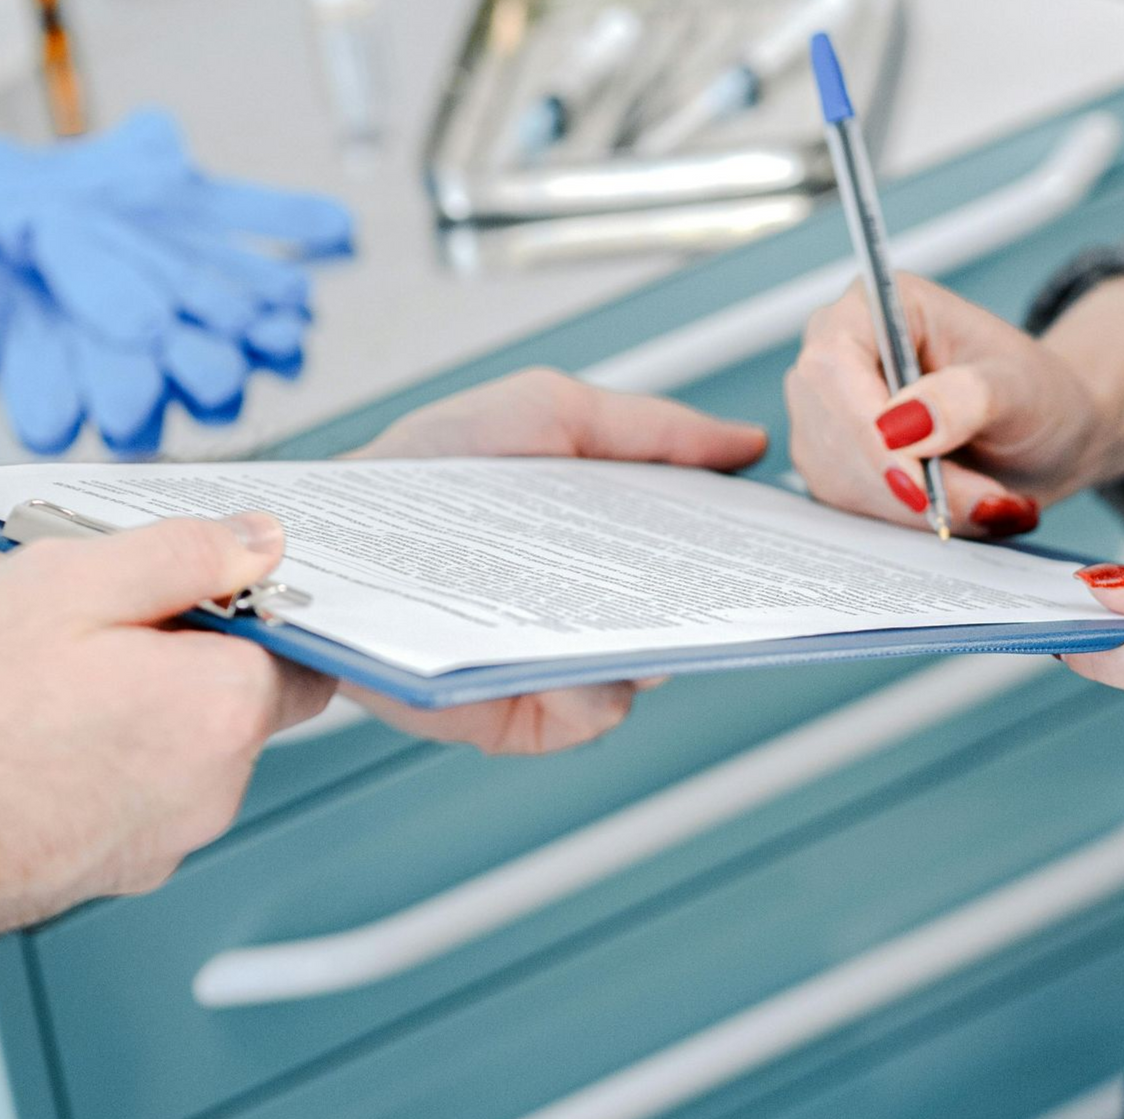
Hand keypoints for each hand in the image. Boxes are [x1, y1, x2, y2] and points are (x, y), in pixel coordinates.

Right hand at [0, 514, 329, 1115]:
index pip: (298, 640)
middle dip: (184, 643)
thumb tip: (261, 541)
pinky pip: (132, 786)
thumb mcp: (68, 580)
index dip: (250, 599)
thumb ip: (185, 552)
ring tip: (43, 673)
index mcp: (225, 708)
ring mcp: (163, 842)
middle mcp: (216, 789)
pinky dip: (99, 751)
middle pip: (239, 689)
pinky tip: (27, 727)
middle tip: (94, 617)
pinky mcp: (108, 871)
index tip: (196, 575)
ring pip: (181, 738)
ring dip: (137, 696)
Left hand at [343, 369, 768, 751]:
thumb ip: (651, 427)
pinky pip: (588, 714)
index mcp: (608, 535)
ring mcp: (559, 661)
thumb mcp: (547, 409)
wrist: (334, 531)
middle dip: (716, 598)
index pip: (702, 549)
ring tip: (634, 603)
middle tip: (737, 574)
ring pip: (648, 672)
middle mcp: (593, 605)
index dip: (750, 545)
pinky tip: (567, 647)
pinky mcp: (518, 715)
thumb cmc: (428, 467)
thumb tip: (743, 447)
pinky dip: (588, 685)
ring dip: (650, 639)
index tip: (790, 536)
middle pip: (687, 618)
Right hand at [785, 274, 1103, 536]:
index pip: (834, 361)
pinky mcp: (831, 458)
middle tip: (982, 499)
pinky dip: (906, 518)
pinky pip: (848, 502)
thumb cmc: (1033, 392)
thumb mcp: (1019, 387)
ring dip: (911, 506)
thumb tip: (902, 424)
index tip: (913, 481)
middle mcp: (838, 349)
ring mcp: (826, 407)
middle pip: (831, 425)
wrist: (1040, 433)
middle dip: (905, 478)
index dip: (863, 425)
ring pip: (836, 473)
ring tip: (983, 497)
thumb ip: (966, 397)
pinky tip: (952, 503)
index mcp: (878, 304)